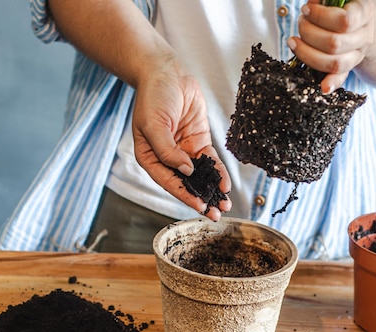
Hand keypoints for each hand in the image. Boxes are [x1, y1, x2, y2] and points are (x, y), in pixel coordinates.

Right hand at [131, 59, 231, 220]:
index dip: (184, 195)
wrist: (166, 72)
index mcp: (150, 158)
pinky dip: (218, 173)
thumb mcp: (154, 124)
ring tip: (223, 205)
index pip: (169, 182)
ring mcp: (184, 150)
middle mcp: (167, 158)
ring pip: (200, 175)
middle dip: (201, 199)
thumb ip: (167, 150)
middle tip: (215, 215)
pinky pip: (210, 161)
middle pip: (186, 183)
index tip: (199, 206)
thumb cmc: (153, 97)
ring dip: (211, 190)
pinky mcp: (198, 141)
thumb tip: (185, 170)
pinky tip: (225, 185)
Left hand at [288, 0, 375, 92]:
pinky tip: (323, 87)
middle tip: (300, 22)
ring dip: (307, 53)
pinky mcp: (348, 67)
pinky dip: (331, 83)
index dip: (320, 16)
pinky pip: (341, 77)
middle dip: (309, 33)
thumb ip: (325, 0)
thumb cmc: (346, 6)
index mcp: (364, 13)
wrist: (366, 22)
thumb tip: (312, 4)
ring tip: (293, 41)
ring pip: (334, 62)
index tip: (306, 9)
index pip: (345, 21)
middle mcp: (364, 36)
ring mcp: (357, 54)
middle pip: (334, 44)